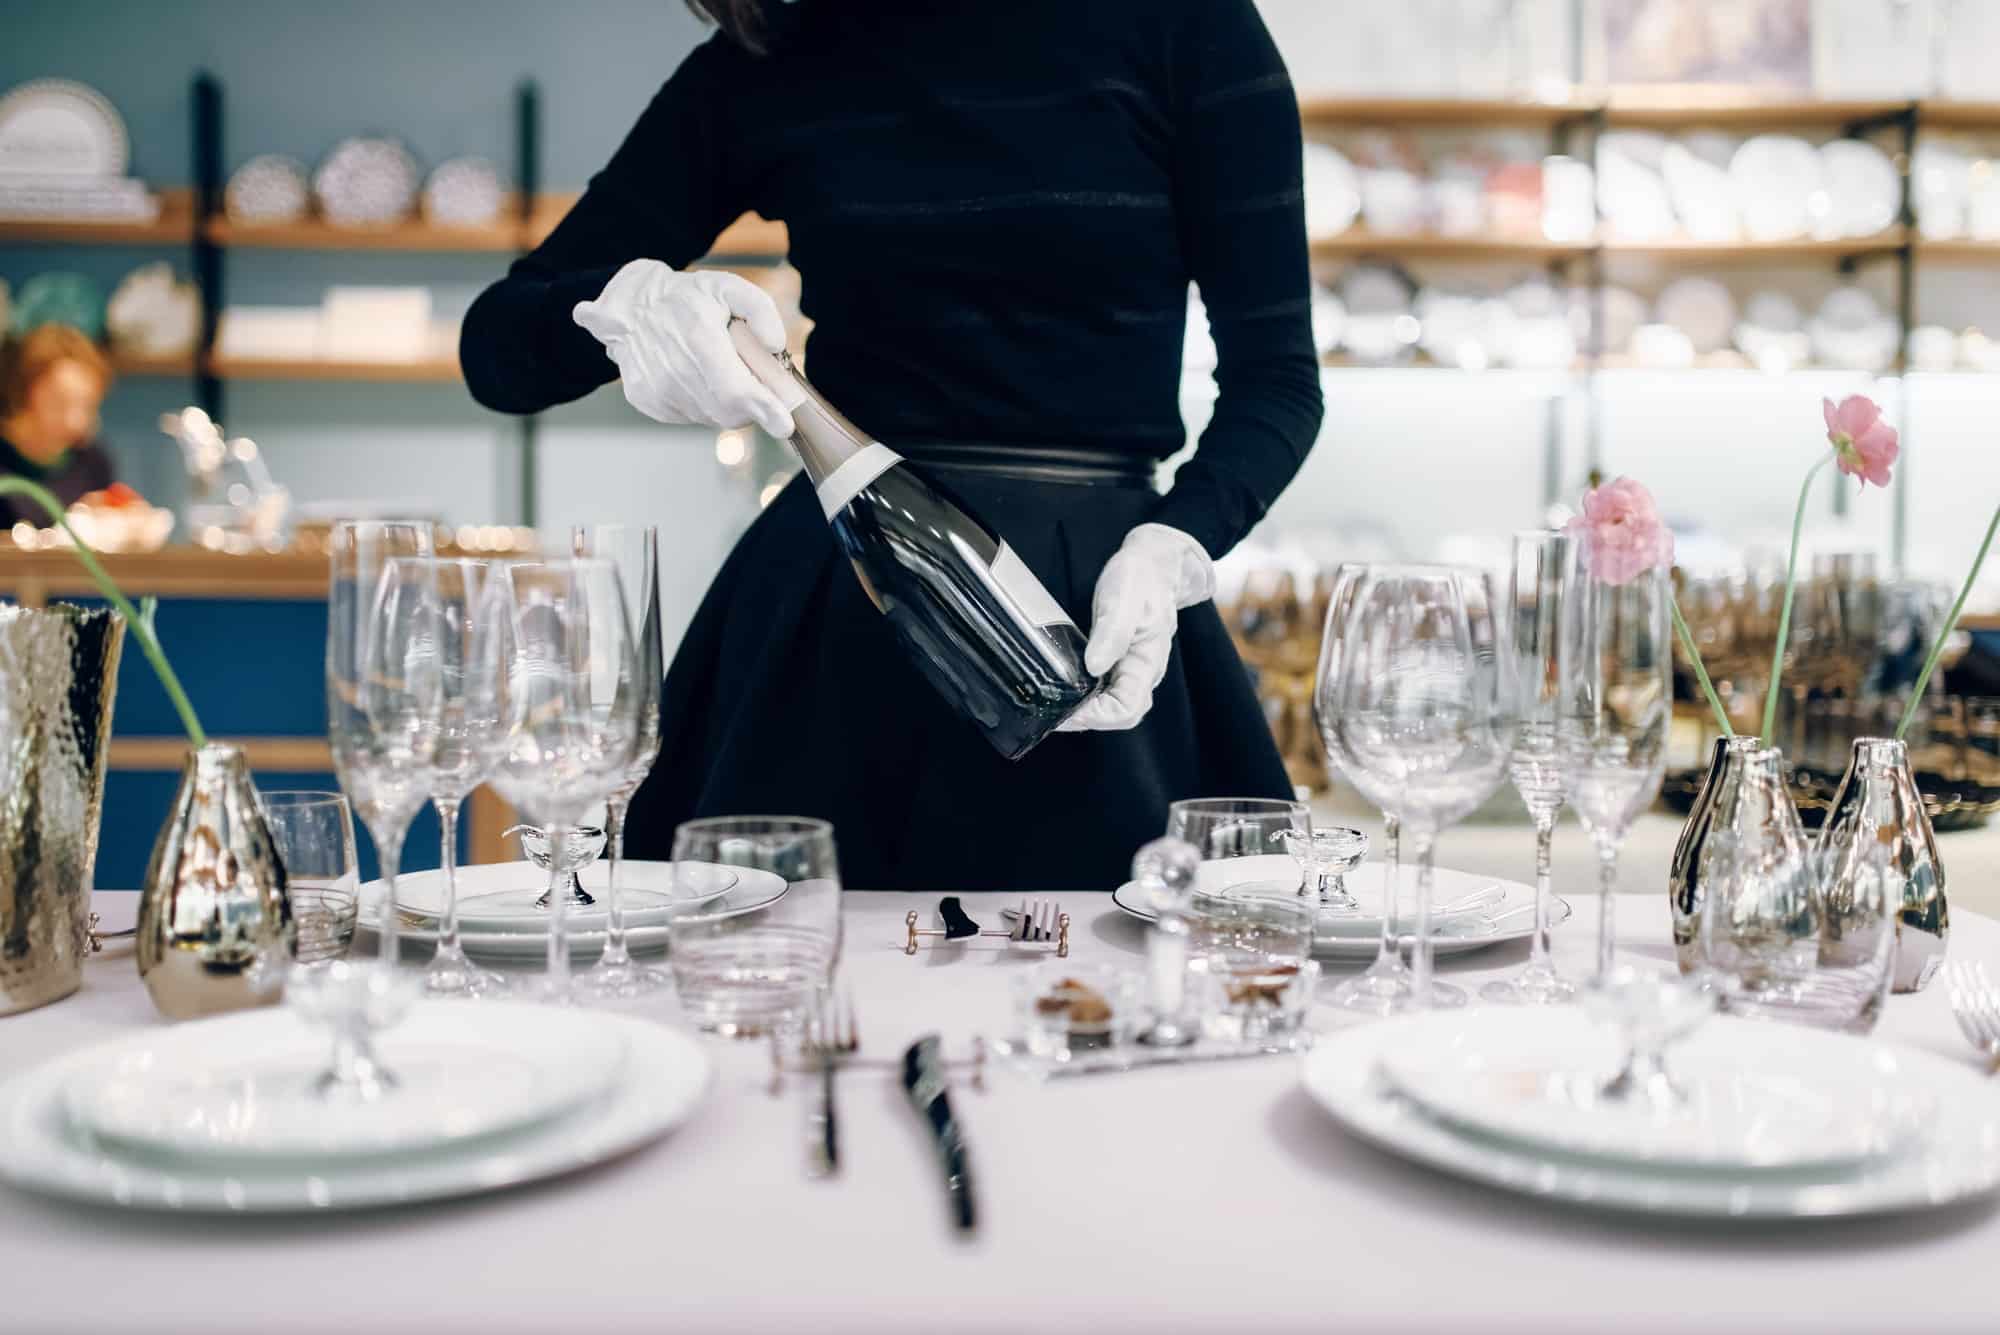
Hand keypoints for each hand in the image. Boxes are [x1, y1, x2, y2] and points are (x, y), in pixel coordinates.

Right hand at [572, 259, 795, 436]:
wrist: (630, 306)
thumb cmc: (686, 297)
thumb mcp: (729, 287)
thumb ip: (760, 310)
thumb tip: (775, 345)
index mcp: (698, 337)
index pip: (737, 391)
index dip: (764, 410)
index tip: (784, 424)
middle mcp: (674, 369)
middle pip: (729, 412)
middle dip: (751, 406)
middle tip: (752, 380)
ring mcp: (657, 389)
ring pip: (711, 417)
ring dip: (726, 404)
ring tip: (716, 370)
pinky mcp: (647, 400)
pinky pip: (690, 416)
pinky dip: (703, 403)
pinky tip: (695, 376)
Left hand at [1058, 524, 1214, 732]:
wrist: (1151, 565)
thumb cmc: (1140, 579)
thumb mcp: (1124, 598)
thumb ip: (1112, 633)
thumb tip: (1094, 667)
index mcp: (1148, 662)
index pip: (1128, 708)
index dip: (1098, 717)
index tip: (1069, 711)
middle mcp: (1141, 673)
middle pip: (1118, 715)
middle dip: (1086, 720)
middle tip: (1052, 713)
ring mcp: (1130, 669)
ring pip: (1110, 706)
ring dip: (1083, 712)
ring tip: (1053, 706)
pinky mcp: (1117, 662)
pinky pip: (1103, 691)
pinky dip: (1083, 697)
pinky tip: (1063, 691)